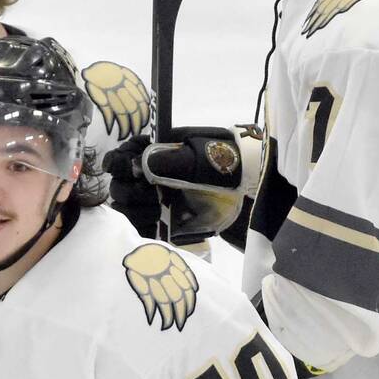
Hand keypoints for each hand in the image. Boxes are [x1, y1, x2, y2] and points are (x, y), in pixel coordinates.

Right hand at [104, 128, 259, 245]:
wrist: (259, 196)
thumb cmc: (235, 167)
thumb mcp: (207, 156)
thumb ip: (174, 160)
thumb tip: (142, 164)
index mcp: (160, 151)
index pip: (124, 153)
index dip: (120, 161)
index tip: (130, 170)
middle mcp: (154, 175)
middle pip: (119, 182)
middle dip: (129, 189)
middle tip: (151, 195)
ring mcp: (159, 201)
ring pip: (125, 206)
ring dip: (134, 209)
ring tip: (157, 212)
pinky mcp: (165, 224)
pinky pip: (140, 228)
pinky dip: (141, 228)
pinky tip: (155, 226)